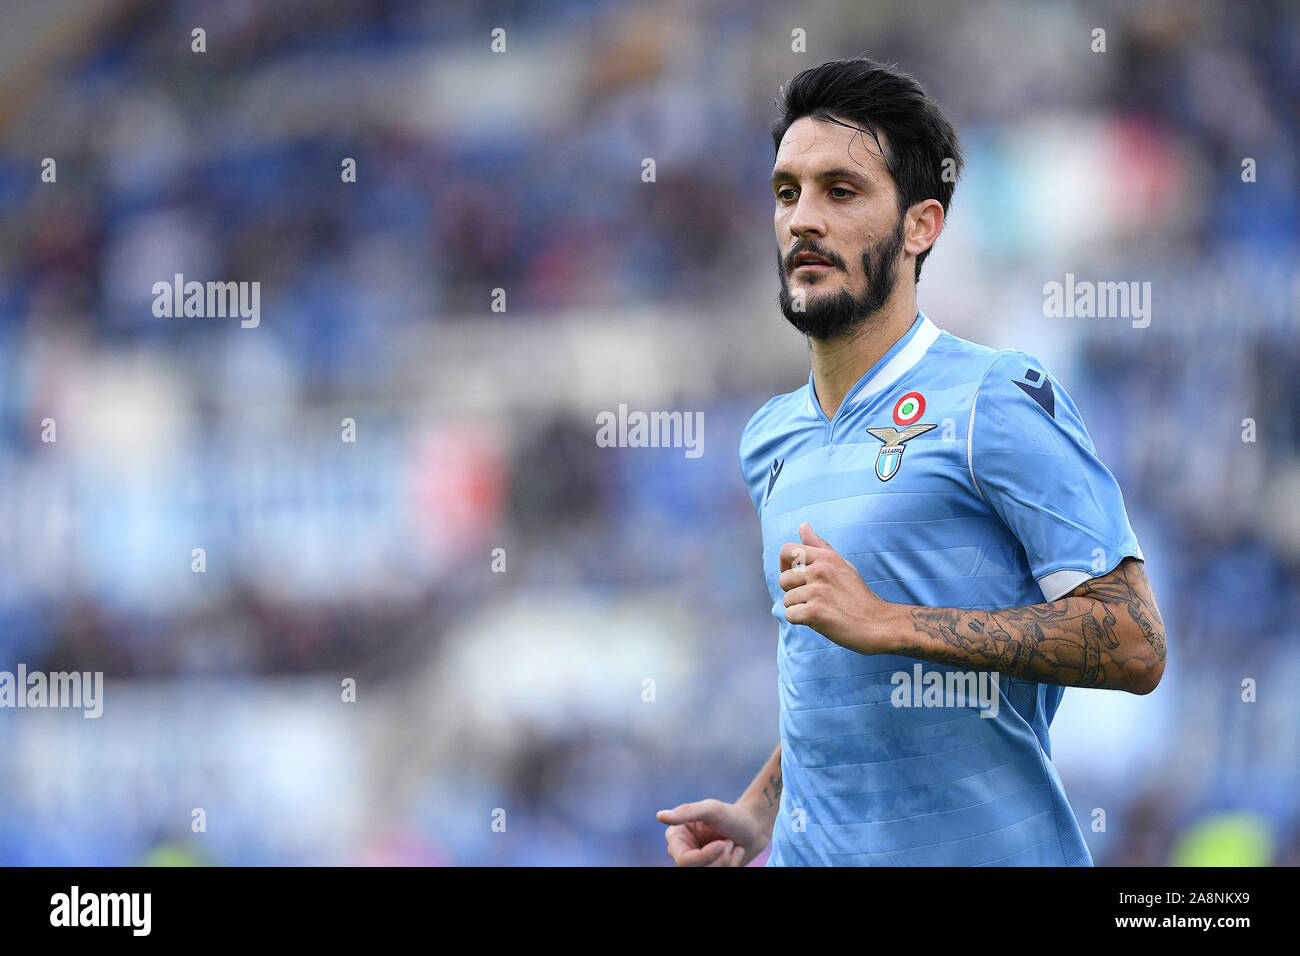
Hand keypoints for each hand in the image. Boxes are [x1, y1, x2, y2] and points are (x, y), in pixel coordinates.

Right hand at [656, 799, 768, 866]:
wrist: (753, 827)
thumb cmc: (732, 815)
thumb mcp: (712, 810)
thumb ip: (687, 812)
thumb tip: (660, 816)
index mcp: (676, 836)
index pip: (684, 860)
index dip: (705, 856)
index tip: (723, 843)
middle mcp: (681, 852)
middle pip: (696, 870)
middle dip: (719, 859)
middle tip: (729, 842)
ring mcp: (695, 863)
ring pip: (709, 873)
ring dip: (727, 862)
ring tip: (732, 845)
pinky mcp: (709, 868)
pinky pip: (720, 875)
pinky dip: (732, 866)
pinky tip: (736, 853)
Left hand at [778, 522, 895, 654]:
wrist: (878, 624)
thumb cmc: (858, 596)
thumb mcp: (842, 565)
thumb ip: (820, 546)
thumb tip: (803, 525)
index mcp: (826, 557)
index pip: (787, 550)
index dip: (784, 565)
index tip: (793, 576)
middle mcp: (820, 570)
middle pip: (783, 579)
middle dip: (793, 592)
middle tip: (815, 599)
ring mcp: (817, 591)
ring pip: (787, 600)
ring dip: (799, 608)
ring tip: (822, 609)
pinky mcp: (814, 611)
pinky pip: (790, 616)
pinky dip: (801, 621)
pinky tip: (820, 620)